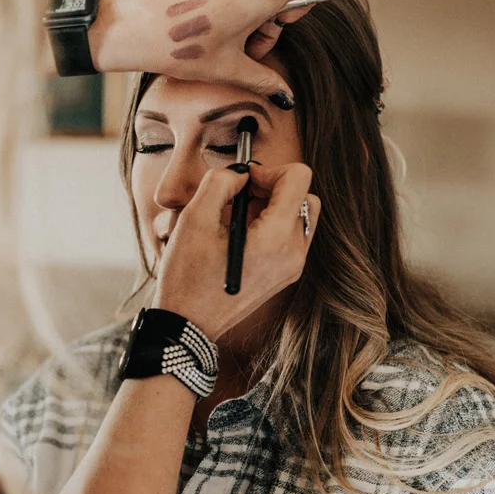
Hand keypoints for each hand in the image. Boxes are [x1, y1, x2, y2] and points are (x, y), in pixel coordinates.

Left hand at [90, 0, 324, 106]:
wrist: (129, 25)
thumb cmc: (177, 48)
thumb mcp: (227, 69)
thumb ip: (265, 79)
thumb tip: (285, 96)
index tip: (281, 19)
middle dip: (266, 17)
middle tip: (240, 46)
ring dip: (243, 7)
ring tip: (215, 34)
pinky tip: (199, 18)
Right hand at [152, 162, 319, 339]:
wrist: (189, 323)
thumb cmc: (187, 275)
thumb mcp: (194, 218)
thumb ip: (220, 182)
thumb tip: (241, 174)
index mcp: (275, 238)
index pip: (299, 178)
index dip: (270, 170)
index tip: (245, 182)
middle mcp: (294, 253)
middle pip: (307, 196)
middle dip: (277, 188)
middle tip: (244, 196)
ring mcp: (293, 267)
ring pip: (302, 216)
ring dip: (276, 206)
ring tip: (241, 217)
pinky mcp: (286, 276)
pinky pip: (293, 237)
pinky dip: (275, 226)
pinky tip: (244, 235)